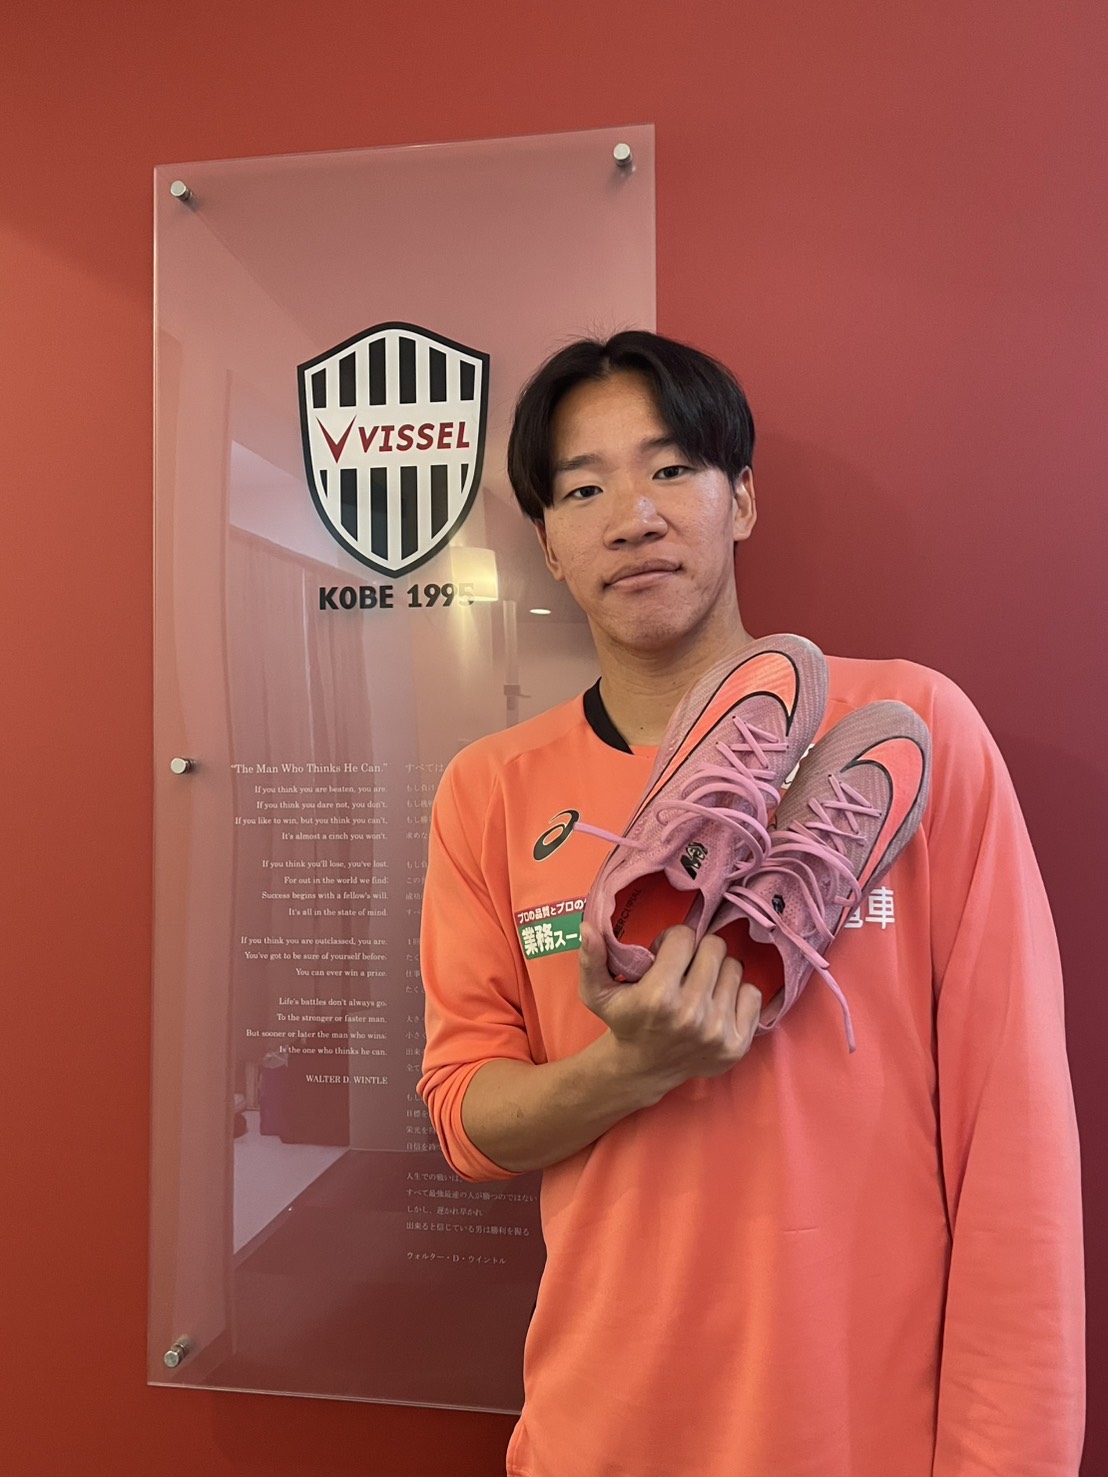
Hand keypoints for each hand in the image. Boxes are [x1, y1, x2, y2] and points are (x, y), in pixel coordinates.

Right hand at [578, 922, 761, 1094]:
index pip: (685, 936)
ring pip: (735, 968)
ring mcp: (718, 1031)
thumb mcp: (597, 992)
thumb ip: (591, 958)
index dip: (673, 942)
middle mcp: (691, 1014)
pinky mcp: (737, 1044)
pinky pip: (753, 994)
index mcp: (658, 996)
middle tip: (685, 970)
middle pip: (715, 948)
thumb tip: (588, 927)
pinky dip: (737, 994)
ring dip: (718, 972)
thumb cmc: (623, 1021)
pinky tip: (716, 1004)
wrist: (643, 1069)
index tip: (664, 956)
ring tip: (699, 987)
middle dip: (698, 953)